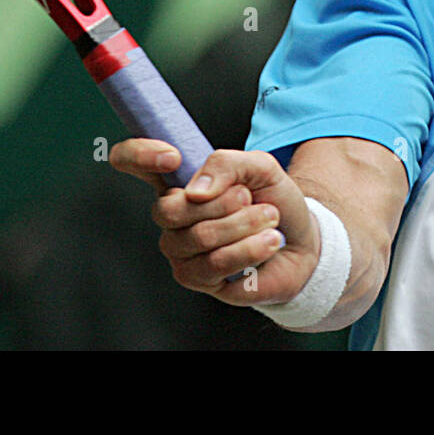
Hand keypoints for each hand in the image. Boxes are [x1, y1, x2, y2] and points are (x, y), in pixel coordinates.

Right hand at [109, 140, 319, 305]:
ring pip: (200, 236)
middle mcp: (171, 217)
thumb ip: (227, 164)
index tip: (173, 156)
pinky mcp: (197, 279)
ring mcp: (180, 250)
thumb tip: (195, 191)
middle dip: (222, 201)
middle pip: (169, 209)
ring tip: (269, 218)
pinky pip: (216, 264)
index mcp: (178, 181)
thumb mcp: (260, 167)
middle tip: (250, 197)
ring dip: (245, 224)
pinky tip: (269, 242)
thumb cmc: (273, 200)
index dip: (139, 154)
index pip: (131, 160)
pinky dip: (251, 248)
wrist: (302, 242)